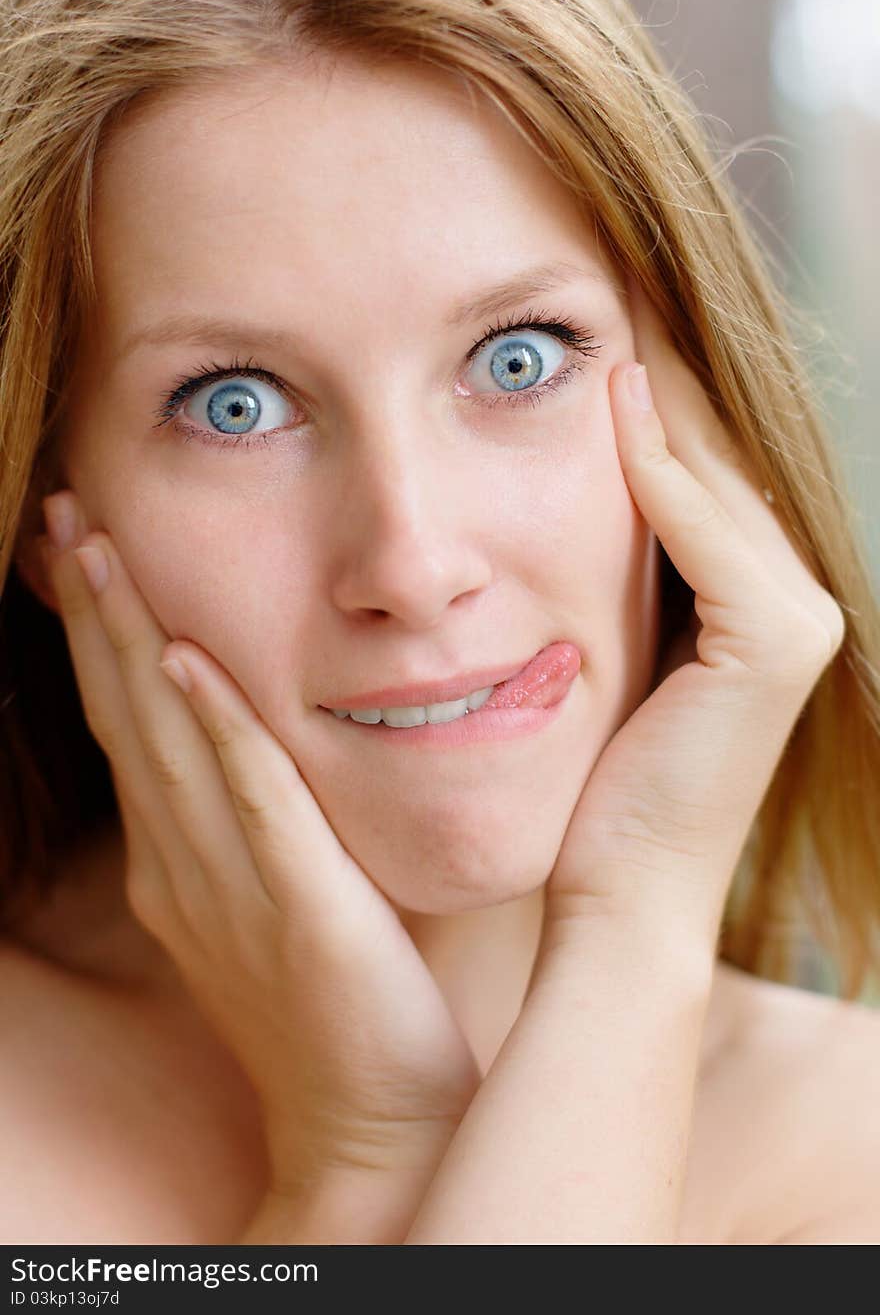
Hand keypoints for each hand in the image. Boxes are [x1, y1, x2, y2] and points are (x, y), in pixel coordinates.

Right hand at [40, 496, 480, 1192]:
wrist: (372, 1123)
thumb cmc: (336, 1006)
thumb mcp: (271, 903)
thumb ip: (253, 826)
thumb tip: (242, 748)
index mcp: (178, 863)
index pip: (129, 727)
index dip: (101, 638)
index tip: (84, 553)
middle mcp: (184, 866)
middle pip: (126, 715)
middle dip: (94, 613)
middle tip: (64, 521)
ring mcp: (231, 887)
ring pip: (168, 741)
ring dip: (130, 642)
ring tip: (98, 552)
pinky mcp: (300, 907)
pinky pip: (253, 801)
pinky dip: (216, 728)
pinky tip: (187, 661)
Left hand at [541, 280, 844, 950]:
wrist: (613, 895)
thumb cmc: (590, 789)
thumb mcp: (597, 657)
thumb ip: (606, 572)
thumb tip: (566, 486)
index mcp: (753, 602)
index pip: (695, 471)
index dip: (640, 397)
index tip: (580, 325)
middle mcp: (792, 600)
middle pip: (712, 459)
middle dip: (652, 376)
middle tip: (591, 290)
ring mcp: (796, 618)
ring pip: (715, 477)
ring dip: (657, 395)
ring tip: (600, 312)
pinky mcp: (773, 641)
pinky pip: (705, 530)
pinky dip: (658, 468)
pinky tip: (610, 399)